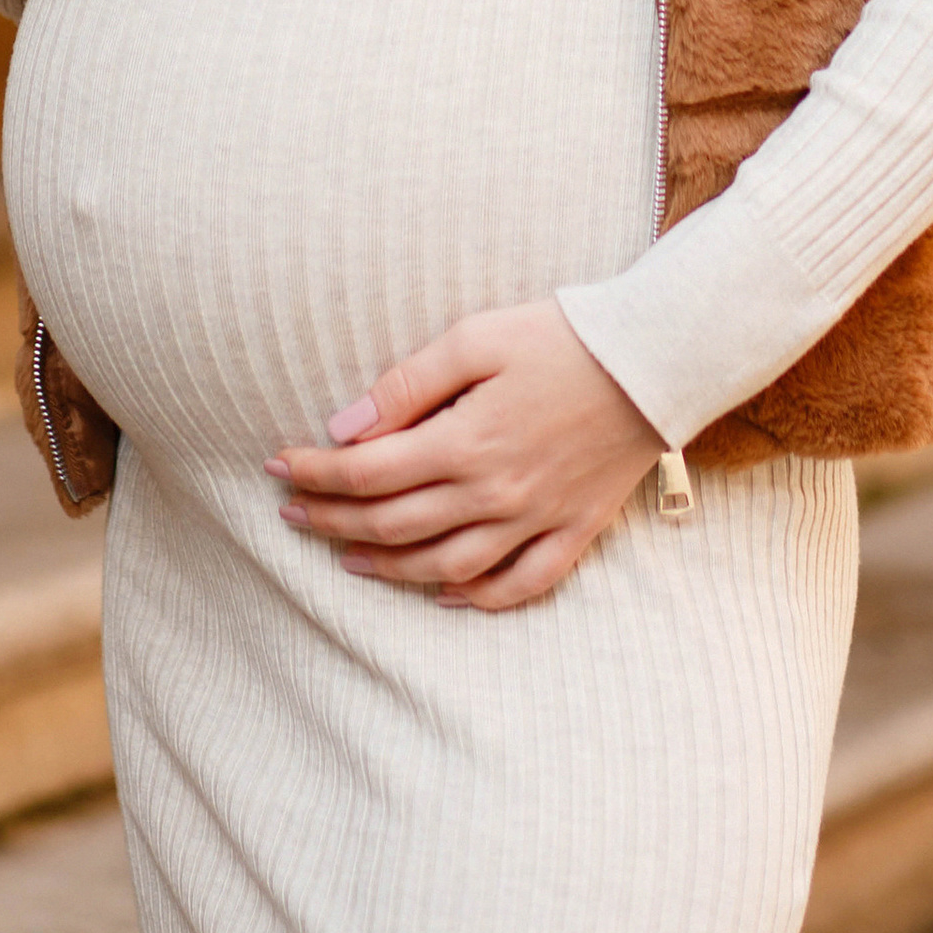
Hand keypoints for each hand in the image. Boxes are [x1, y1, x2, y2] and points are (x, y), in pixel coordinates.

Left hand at [267, 301, 665, 611]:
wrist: (655, 359)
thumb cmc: (562, 336)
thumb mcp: (477, 338)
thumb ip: (409, 384)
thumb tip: (346, 427)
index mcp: (466, 442)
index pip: (368, 473)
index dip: (315, 474)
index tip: (277, 466)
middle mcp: (495, 494)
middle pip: (395, 524)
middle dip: (332, 521)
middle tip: (292, 513)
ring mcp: (536, 519)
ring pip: (445, 565)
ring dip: (388, 567)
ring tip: (347, 558)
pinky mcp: (574, 530)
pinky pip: (519, 584)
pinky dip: (476, 597)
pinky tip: (444, 593)